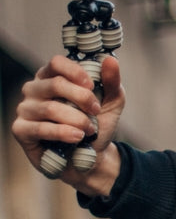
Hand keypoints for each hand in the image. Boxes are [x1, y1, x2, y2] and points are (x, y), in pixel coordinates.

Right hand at [12, 55, 125, 196]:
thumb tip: (110, 60)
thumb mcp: (110, 105)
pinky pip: (40, 128)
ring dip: (77, 120)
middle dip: (82, 99)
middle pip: (55, 84)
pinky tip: (77, 137)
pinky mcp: (21, 130)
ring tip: (90, 130)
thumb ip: (111, 83)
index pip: (57, 63)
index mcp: (52, 78)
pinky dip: (63, 133)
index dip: (76, 72)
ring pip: (50, 108)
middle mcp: (34, 90)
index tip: (93, 86)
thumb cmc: (96, 127)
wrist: (92, 158)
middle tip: (95, 112)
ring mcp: (25, 109)